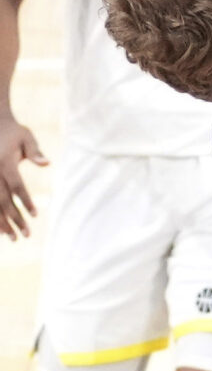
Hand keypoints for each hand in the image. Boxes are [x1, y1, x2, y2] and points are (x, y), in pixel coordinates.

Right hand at [0, 117, 45, 240]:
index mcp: (5, 162)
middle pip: (2, 200)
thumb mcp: (26, 136)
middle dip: (14, 219)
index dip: (25, 201)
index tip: (35, 216)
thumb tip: (47, 164)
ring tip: (13, 238)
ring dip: (2, 222)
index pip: (16, 186)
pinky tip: (0, 230)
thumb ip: (35, 151)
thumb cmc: (13, 132)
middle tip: (26, 235)